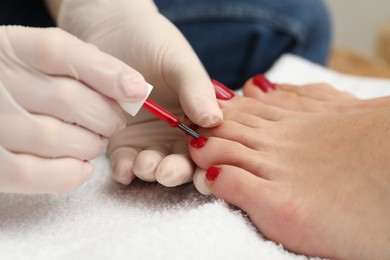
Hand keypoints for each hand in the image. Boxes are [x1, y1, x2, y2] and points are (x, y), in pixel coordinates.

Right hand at [0, 26, 147, 193]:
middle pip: (66, 99)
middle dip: (105, 116)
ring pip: (55, 138)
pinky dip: (68, 174)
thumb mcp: (38, 58)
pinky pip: (32, 174)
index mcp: (11, 48)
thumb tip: (131, 86)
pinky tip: (82, 167)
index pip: (59, 51)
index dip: (106, 72)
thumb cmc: (19, 82)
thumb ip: (78, 63)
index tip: (137, 90)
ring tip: (94, 142)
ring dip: (90, 145)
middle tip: (114, 123)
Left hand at [55, 0, 222, 185]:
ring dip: (150, 171)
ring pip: (154, 166)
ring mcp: (147, 139)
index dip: (209, 160)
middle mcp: (175, 133)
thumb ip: (197, 89)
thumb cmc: (152, 40)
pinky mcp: (121, 141)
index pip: (209, 145)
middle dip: (175, 172)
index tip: (203, 168)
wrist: (111, 30)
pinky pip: (124, 162)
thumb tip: (215, 120)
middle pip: (181, 162)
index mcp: (198, 116)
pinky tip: (124, 169)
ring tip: (145, 165)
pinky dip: (124, 169)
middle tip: (167, 171)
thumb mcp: (179, 61)